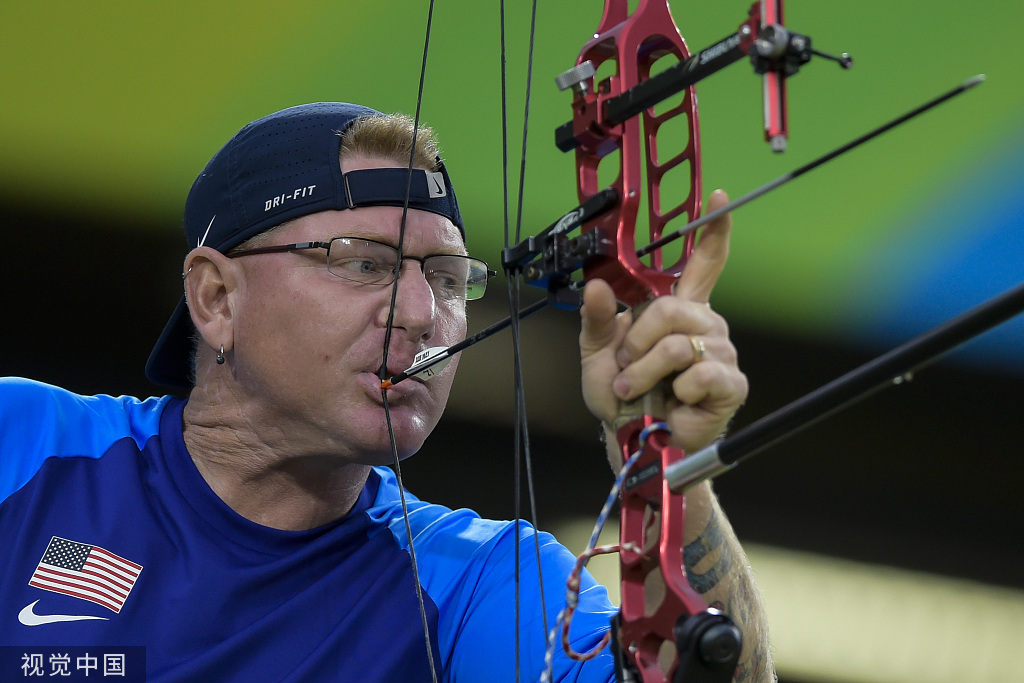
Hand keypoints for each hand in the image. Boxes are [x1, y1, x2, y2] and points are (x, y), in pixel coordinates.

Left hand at [579, 190, 748, 457]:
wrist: (633, 441)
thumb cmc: (622, 397)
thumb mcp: (598, 353)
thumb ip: (597, 318)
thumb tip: (596, 284)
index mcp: (678, 311)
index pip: (704, 263)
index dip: (714, 230)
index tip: (720, 198)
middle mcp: (704, 326)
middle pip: (672, 309)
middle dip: (638, 343)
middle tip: (629, 370)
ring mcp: (721, 354)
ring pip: (677, 346)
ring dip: (647, 373)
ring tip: (642, 390)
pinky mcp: (730, 384)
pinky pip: (698, 374)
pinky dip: (674, 391)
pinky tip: (675, 403)